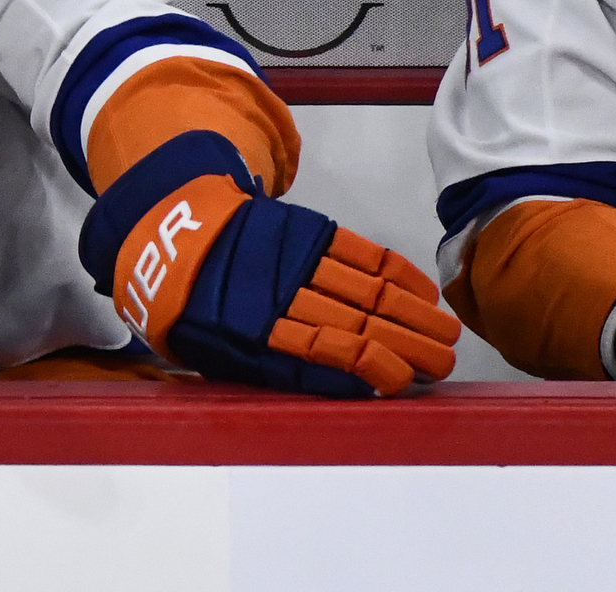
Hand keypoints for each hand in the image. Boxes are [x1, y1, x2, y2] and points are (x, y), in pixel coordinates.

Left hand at [82, 133, 457, 396]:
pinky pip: (358, 251)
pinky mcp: (303, 228)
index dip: (371, 369)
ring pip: (365, 289)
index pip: (325, 353)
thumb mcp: (213, 354)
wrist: (168, 229)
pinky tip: (422, 292)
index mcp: (252, 334)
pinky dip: (396, 272)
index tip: (405, 384)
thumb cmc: (193, 309)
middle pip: (356, 322)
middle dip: (408, 345)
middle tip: (444, 363)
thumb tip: (347, 388)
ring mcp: (294, 258)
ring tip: (447, 334)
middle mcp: (278, 295)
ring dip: (412, 313)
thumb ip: (272, 371)